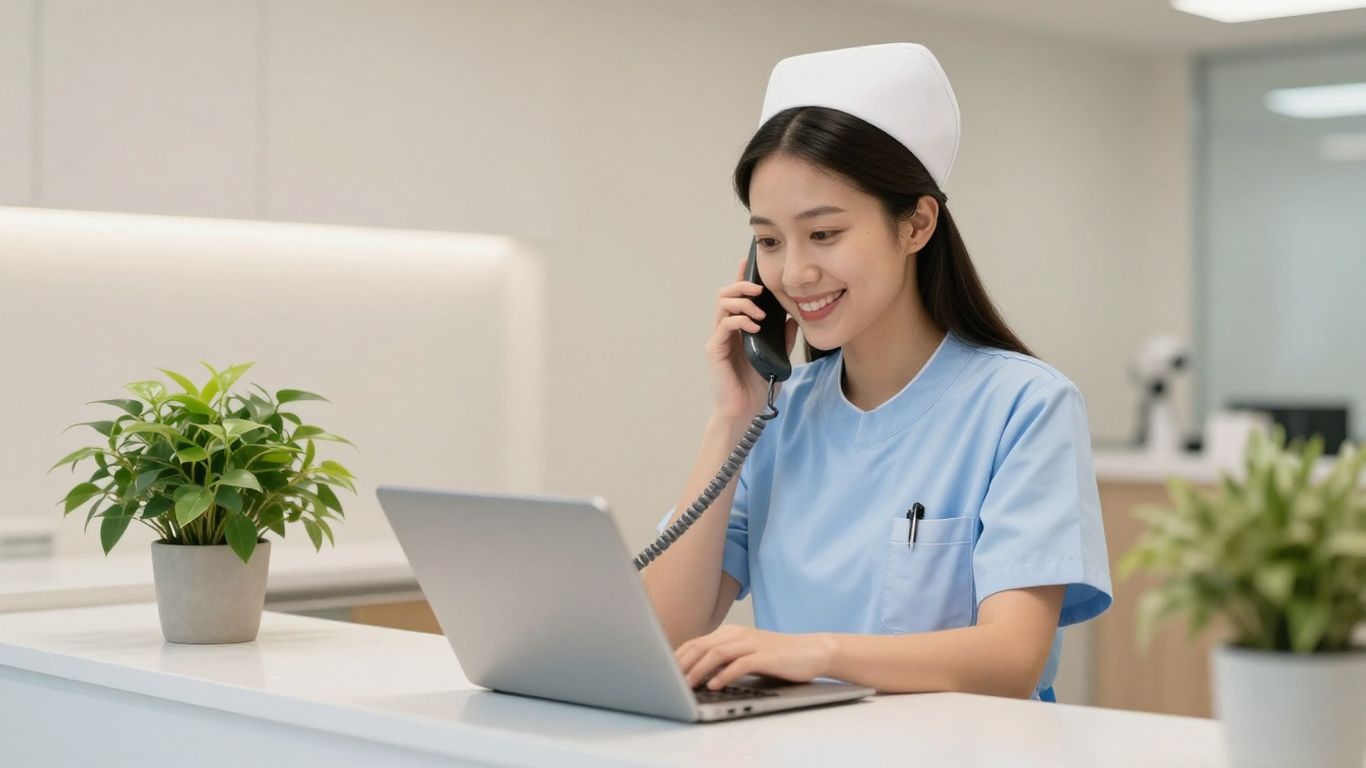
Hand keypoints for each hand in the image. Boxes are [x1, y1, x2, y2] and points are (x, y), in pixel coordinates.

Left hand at [675, 624, 834, 689]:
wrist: (811, 651)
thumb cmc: (777, 657)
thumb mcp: (745, 655)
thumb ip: (723, 659)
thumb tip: (696, 673)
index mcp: (729, 632)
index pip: (695, 642)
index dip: (677, 657)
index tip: (664, 672)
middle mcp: (737, 634)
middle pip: (701, 646)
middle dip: (682, 664)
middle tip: (668, 681)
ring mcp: (751, 643)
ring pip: (716, 653)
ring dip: (698, 670)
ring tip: (686, 685)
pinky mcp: (765, 655)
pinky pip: (740, 664)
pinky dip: (724, 674)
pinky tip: (714, 685)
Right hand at [706, 257, 798, 421]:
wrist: (745, 410)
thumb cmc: (757, 386)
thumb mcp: (777, 358)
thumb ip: (784, 338)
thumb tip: (793, 318)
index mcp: (739, 329)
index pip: (737, 297)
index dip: (742, 278)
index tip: (749, 262)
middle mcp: (726, 330)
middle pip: (726, 294)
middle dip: (742, 285)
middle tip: (760, 288)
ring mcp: (719, 338)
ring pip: (723, 305)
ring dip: (743, 302)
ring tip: (760, 311)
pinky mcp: (715, 350)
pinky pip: (724, 325)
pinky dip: (739, 320)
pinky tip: (754, 326)